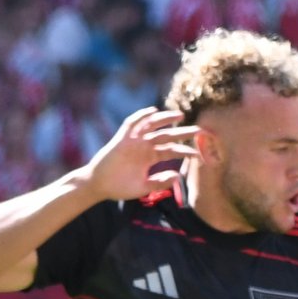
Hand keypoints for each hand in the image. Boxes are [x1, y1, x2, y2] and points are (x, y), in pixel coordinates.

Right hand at [80, 107, 200, 202]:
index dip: (184, 151)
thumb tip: (178, 177)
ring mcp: (133, 141)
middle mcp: (144, 146)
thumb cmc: (120, 187)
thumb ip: (159, 182)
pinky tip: (152, 110)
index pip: (171, 150)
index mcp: (150, 157)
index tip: (198, 153)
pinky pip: (132, 124)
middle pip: (166, 135)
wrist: (98, 185)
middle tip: (199, 129)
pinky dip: (141, 116)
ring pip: (152, 125)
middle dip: (182, 132)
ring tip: (180, 115)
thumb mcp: (144, 187)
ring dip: (165, 119)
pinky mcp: (122, 139)